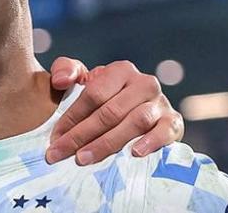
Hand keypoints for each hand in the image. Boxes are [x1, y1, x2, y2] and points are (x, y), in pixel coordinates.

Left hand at [46, 57, 183, 164]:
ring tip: (84, 159)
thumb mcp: (83, 78)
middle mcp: (144, 83)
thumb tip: (60, 81)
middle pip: (110, 111)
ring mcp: (161, 103)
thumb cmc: (104, 95)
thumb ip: (65, 70)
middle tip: (61, 153)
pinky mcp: (173, 122)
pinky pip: (165, 131)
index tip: (54, 138)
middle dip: (82, 135)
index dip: (71, 117)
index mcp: (120, 70)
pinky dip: (151, 142)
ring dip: (108, 143)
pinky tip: (134, 154)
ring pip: (135, 122)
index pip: (93, 95)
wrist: (137, 110)